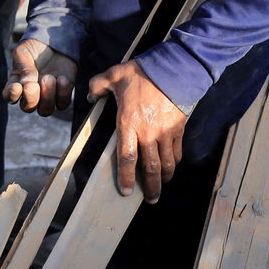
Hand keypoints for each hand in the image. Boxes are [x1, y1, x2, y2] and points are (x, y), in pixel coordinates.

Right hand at [5, 39, 76, 116]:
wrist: (55, 41)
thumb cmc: (34, 47)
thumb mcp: (24, 52)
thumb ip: (23, 68)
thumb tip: (26, 84)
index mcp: (16, 83)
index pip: (9, 97)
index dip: (11, 96)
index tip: (17, 87)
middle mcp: (30, 94)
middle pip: (27, 108)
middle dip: (31, 98)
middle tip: (33, 85)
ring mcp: (47, 96)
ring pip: (45, 111)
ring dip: (47, 97)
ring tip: (49, 77)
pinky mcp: (62, 94)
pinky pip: (62, 104)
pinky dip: (62, 92)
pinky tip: (62, 77)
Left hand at [88, 60, 185, 202]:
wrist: (174, 69)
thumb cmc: (142, 73)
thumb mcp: (115, 75)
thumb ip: (98, 85)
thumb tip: (90, 95)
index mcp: (128, 124)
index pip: (126, 158)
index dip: (126, 178)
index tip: (125, 191)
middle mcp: (148, 133)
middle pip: (150, 168)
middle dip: (150, 187)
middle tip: (150, 199)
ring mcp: (165, 133)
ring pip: (167, 164)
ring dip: (164, 178)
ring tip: (161, 186)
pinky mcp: (179, 129)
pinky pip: (177, 152)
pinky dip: (175, 162)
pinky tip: (171, 166)